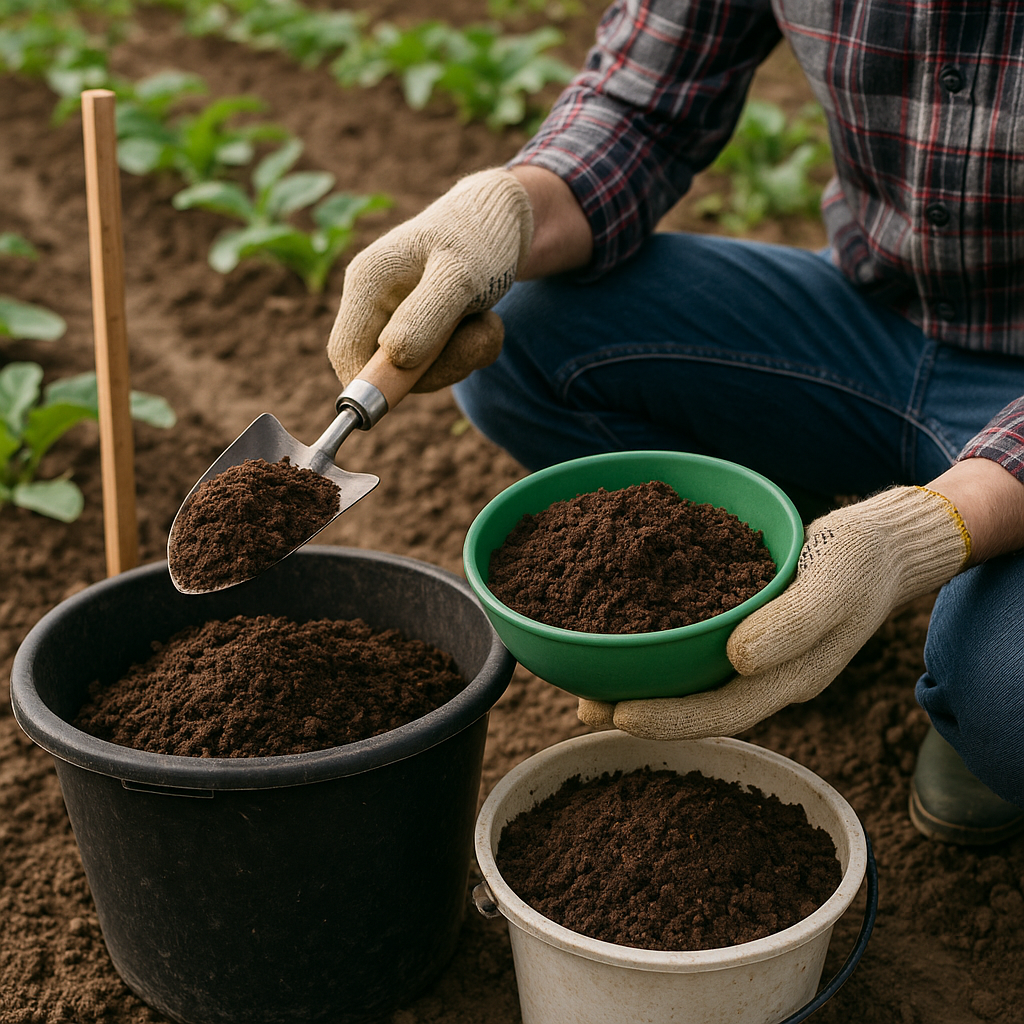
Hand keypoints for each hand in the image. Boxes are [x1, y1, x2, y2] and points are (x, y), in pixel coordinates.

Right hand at [327, 168, 532, 392]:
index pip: (345, 353)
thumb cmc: (479, 239)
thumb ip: (425, 317)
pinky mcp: (424, 326)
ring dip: (461, 357)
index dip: (373, 383)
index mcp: (366, 283)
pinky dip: (470, 351)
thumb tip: (393, 356)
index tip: (417, 386)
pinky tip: (485, 321)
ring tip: (486, 322)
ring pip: (418, 370)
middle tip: (476, 339)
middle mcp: (376, 301)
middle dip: (435, 368)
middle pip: (384, 369)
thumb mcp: (459, 277)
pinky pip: (441, 361)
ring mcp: (399, 315)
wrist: (507, 220)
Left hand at [577, 485, 970, 739]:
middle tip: (581, 707)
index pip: (723, 712)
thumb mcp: (834, 585)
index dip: (670, 719)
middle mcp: (766, 676)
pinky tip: (624, 632)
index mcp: (790, 679)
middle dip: (639, 711)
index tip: (619, 715)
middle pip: (696, 706)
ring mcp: (756, 655)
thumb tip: (739, 660)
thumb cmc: (862, 561)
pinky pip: (696, 647)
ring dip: (641, 683)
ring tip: (586, 680)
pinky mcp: (746, 628)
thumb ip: (793, 625)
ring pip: (691, 681)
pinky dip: (659, 647)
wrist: (881, 544)